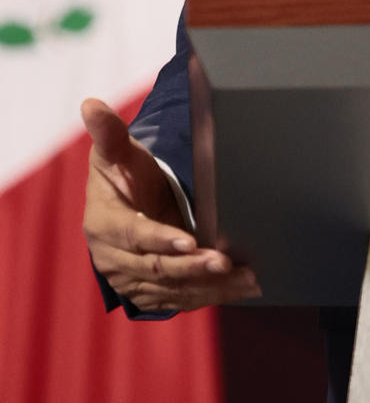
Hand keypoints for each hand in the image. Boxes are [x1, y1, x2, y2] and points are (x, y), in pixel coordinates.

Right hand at [81, 97, 260, 311]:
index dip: (161, 239)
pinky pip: (180, 299)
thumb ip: (110, 133)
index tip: (191, 241)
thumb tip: (91, 104)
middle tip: (226, 262)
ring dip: (210, 286)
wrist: (126, 203)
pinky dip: (211, 296)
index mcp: (103, 224)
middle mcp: (113, 258)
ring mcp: (131, 279)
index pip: (133, 234)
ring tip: (246, 279)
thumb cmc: (125, 172)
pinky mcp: (149, 292)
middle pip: (156, 268)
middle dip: (193, 267)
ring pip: (173, 288)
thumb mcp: (117, 152)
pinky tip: (242, 289)